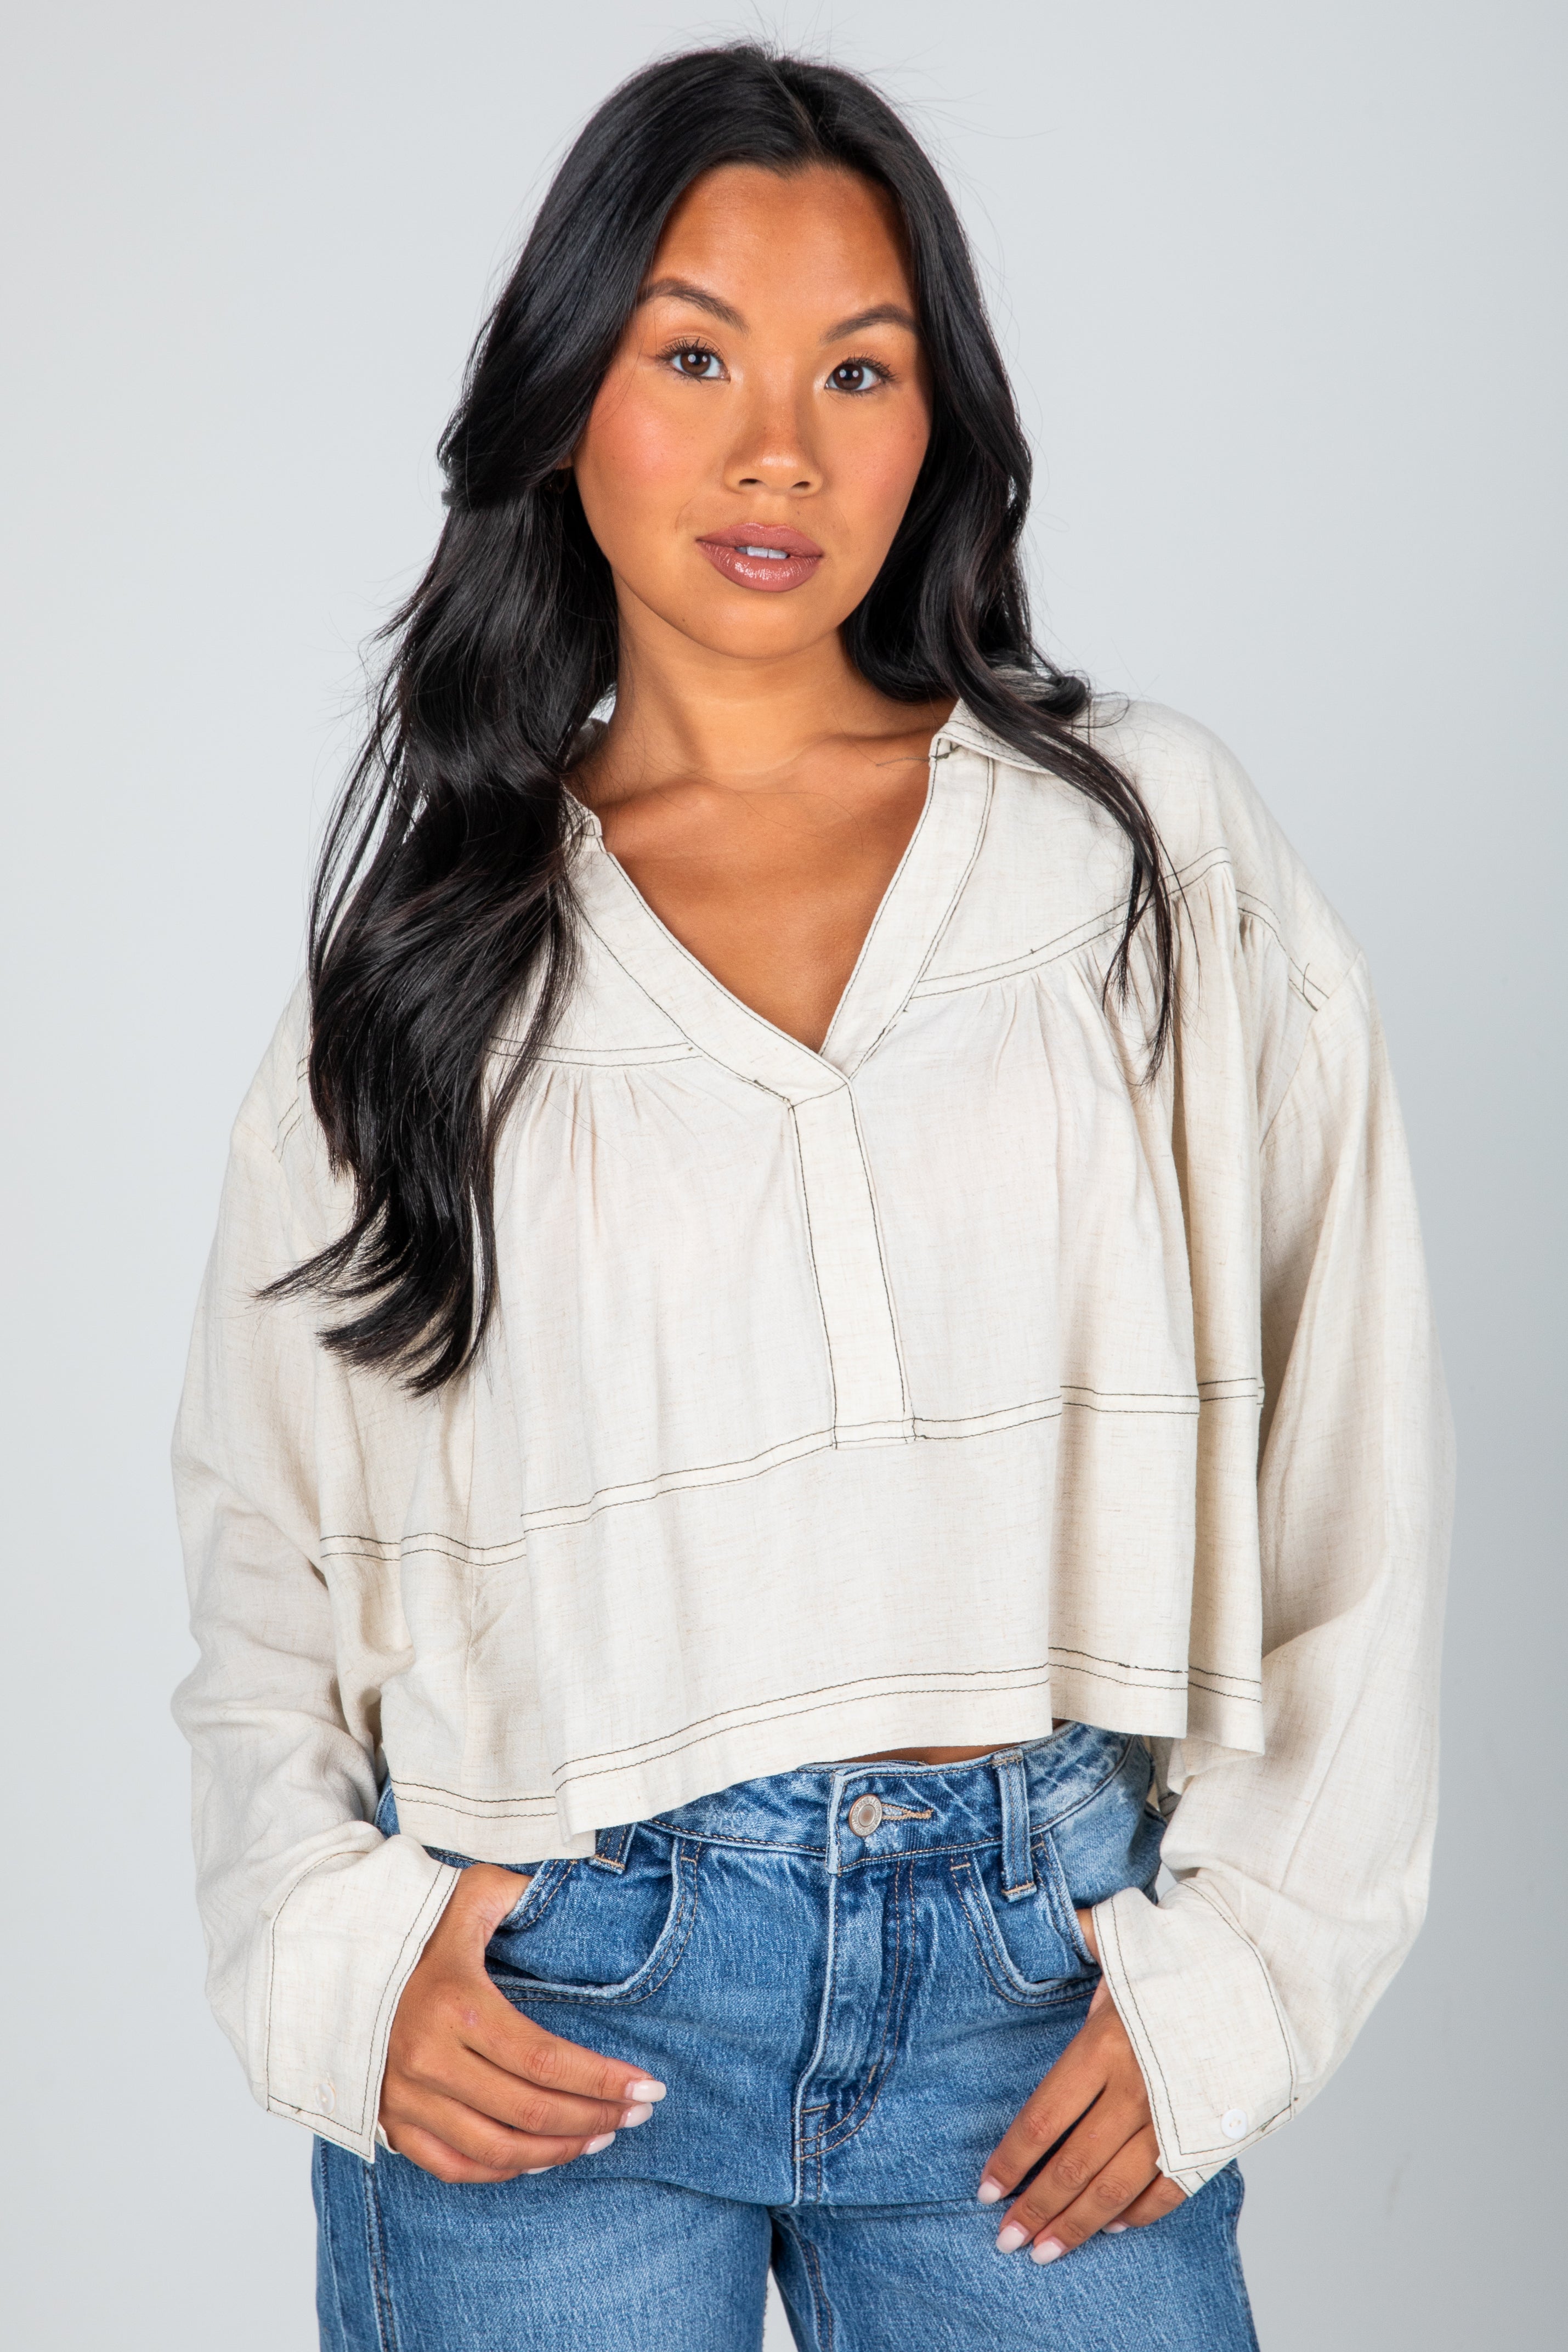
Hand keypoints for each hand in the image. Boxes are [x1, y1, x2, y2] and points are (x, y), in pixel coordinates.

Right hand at [380, 1863, 666, 2182]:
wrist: (326, 1956)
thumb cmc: (408, 1923)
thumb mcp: (466, 1894)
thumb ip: (520, 1892)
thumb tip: (576, 1886)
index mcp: (458, 2007)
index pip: (547, 2061)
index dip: (603, 2081)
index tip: (648, 2089)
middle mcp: (430, 2061)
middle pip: (530, 2110)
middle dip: (595, 2116)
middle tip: (637, 2114)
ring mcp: (407, 2098)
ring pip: (497, 2149)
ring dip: (558, 2150)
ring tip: (601, 2137)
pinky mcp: (389, 2121)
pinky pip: (454, 2166)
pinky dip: (503, 2170)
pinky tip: (540, 2157)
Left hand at [977, 1907, 1184, 2260]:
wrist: (1272, 1967)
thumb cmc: (1189, 1949)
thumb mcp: (1124, 1938)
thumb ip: (1080, 1936)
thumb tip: (1038, 1914)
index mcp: (1105, 2044)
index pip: (1043, 2119)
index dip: (1012, 2160)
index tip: (987, 2189)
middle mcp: (1137, 2090)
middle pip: (1074, 2166)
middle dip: (1036, 2209)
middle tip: (1006, 2240)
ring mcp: (1175, 2119)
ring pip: (1116, 2190)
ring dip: (1078, 2225)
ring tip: (1046, 2250)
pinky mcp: (1211, 2135)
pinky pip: (1168, 2190)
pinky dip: (1139, 2215)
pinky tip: (1112, 2227)